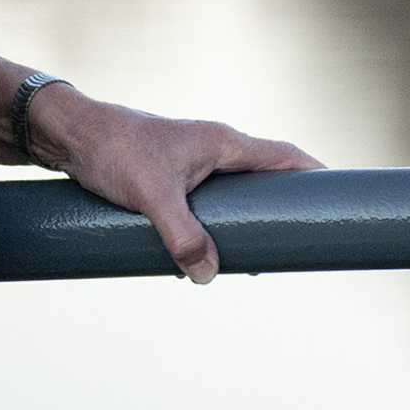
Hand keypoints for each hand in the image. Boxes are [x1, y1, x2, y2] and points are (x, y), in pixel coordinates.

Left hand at [32, 89, 321, 283]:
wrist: (68, 133)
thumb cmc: (113, 151)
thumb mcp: (152, 198)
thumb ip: (183, 238)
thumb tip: (209, 276)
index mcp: (224, 143)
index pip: (285, 157)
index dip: (316, 177)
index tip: (341, 197)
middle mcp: (214, 149)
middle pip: (264, 181)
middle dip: (280, 214)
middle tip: (291, 248)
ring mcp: (192, 163)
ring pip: (233, 197)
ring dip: (243, 226)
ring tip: (249, 262)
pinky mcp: (168, 177)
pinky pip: (205, 205)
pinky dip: (211, 229)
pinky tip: (196, 259)